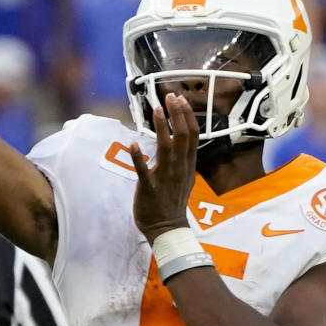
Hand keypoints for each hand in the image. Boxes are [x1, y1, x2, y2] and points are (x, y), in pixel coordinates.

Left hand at [129, 93, 197, 243]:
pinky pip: (144, 171)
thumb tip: (180, 142)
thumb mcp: (184, 178)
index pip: (192, 135)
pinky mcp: (149, 188)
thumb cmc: (173, 202)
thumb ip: (182, 159)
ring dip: (161, 128)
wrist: (167, 229)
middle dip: (177, 114)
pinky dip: (139, 158)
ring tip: (157, 109)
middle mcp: (179, 168)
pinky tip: (133, 143)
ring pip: (166, 148)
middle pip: (182, 136)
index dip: (187, 115)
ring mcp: (165, 178)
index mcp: (187, 165)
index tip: (180, 99)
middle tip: (170, 96)